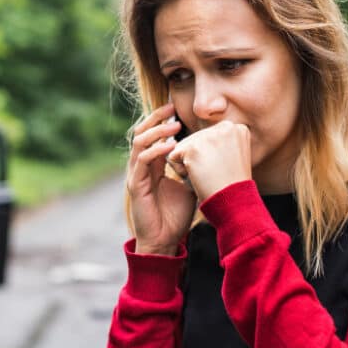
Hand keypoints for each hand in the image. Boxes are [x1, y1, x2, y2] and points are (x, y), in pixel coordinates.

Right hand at [127, 104, 196, 255]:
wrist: (165, 240)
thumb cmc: (175, 216)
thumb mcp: (189, 186)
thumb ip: (193, 169)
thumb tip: (212, 154)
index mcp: (151, 165)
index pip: (151, 135)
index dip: (161, 120)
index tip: (176, 108)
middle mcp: (140, 167)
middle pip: (141, 132)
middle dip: (155, 118)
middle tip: (171, 107)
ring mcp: (136, 175)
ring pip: (139, 142)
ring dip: (157, 131)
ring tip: (174, 125)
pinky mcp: (135, 185)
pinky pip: (142, 161)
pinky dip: (156, 151)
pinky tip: (170, 147)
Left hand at [166, 120, 251, 201]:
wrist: (234, 203)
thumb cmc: (230, 187)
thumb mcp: (230, 157)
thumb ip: (217, 144)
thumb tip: (191, 139)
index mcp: (236, 128)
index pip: (207, 138)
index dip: (210, 157)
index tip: (225, 169)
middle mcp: (224, 126)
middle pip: (194, 140)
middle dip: (198, 160)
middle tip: (216, 174)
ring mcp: (209, 136)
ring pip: (182, 147)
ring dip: (189, 165)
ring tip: (208, 176)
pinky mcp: (193, 147)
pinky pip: (173, 156)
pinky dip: (181, 171)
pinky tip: (198, 178)